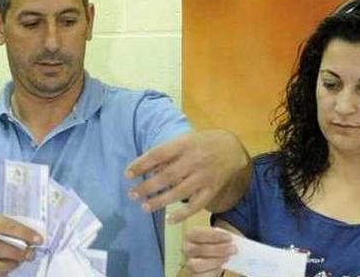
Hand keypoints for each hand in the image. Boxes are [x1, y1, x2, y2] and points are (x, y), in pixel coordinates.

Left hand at [126, 129, 249, 222]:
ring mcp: (203, 177)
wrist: (232, 149)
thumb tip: (146, 168)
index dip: (141, 164)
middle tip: (132, 194)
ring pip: (178, 193)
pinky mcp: (211, 190)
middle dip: (146, 187)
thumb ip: (168, 152)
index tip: (127, 174)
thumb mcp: (185, 139)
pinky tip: (170, 219)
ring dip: (159, 201)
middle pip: (166, 176)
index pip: (158, 154)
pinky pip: (196, 205)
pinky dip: (182, 214)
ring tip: (144, 206)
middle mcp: (194, 160)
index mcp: (185, 144)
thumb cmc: (202, 143)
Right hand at [181, 227, 235, 275]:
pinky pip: (200, 275)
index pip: (199, 234)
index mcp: (190, 235)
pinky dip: (212, 271)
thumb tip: (231, 242)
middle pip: (200, 249)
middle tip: (233, 249)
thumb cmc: (212, 244)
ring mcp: (188, 263)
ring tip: (227, 258)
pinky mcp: (193, 274)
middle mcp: (186, 248)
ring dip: (215, 261)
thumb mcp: (215, 238)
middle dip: (219, 249)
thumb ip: (221, 238)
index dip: (215, 236)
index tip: (229, 237)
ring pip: (197, 265)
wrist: (207, 257)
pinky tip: (221, 267)